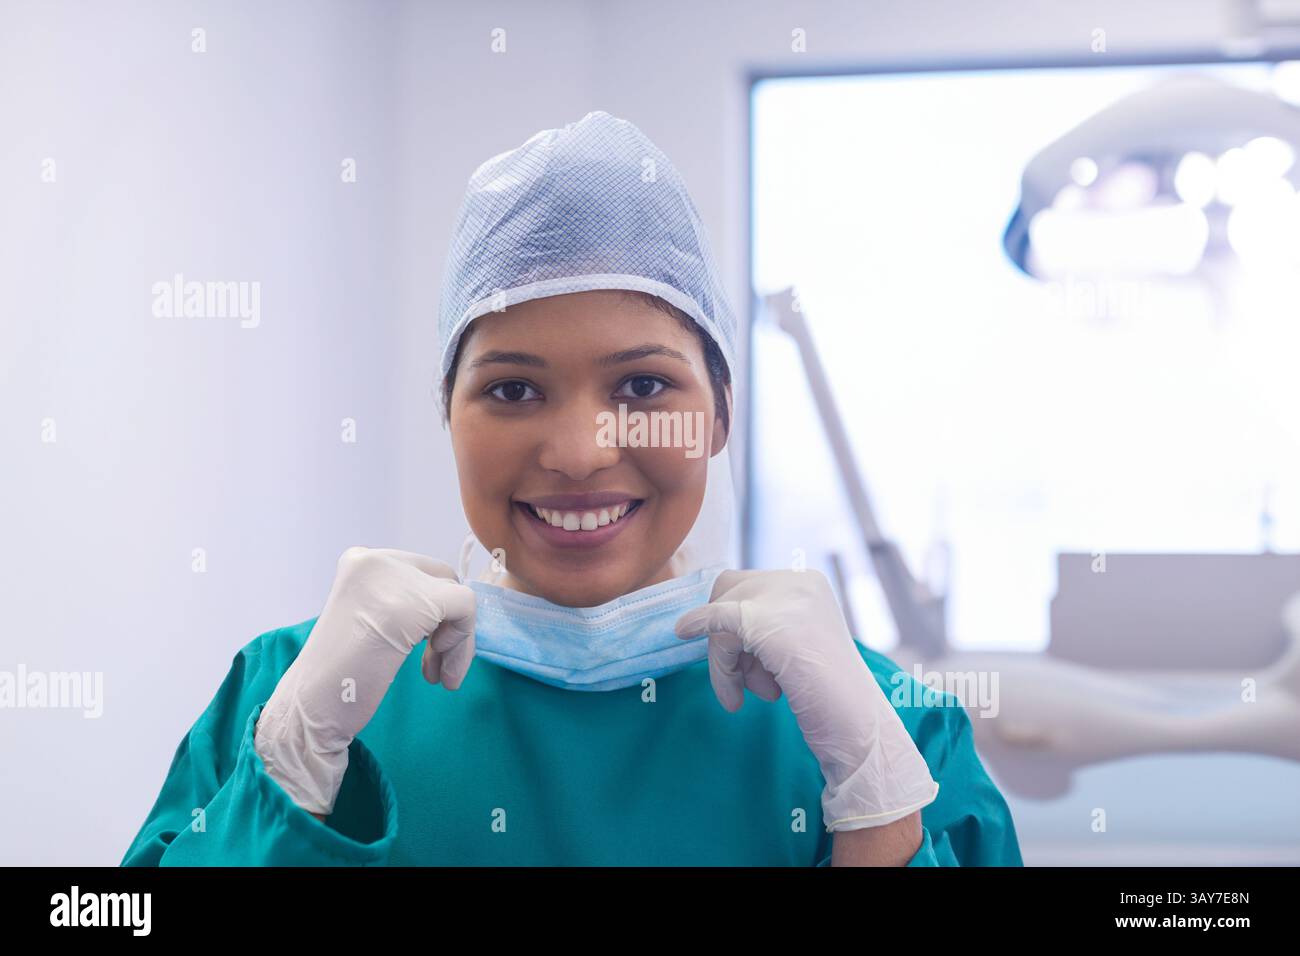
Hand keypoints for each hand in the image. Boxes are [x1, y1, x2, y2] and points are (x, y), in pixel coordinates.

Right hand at [254, 547, 476, 814]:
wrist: (311, 712)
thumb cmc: (340, 677)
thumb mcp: (369, 620)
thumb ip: (402, 600)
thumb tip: (455, 601)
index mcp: (360, 562)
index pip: (421, 572)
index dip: (433, 612)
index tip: (424, 650)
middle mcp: (374, 560)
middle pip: (442, 580)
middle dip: (446, 625)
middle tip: (431, 668)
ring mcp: (392, 580)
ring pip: (456, 597)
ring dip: (456, 641)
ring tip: (436, 677)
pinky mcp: (412, 605)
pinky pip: (465, 609)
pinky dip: (461, 645)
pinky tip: (439, 675)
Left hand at [674, 569, 937, 830]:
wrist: (856, 729)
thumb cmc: (826, 696)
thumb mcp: (793, 645)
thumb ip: (762, 624)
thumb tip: (705, 617)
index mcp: (809, 582)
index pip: (746, 585)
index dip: (732, 623)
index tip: (746, 663)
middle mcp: (800, 581)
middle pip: (729, 591)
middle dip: (727, 636)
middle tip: (747, 682)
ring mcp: (786, 599)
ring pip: (723, 614)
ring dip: (728, 659)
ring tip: (763, 694)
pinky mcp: (769, 624)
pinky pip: (718, 619)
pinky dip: (700, 626)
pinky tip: (682, 631)